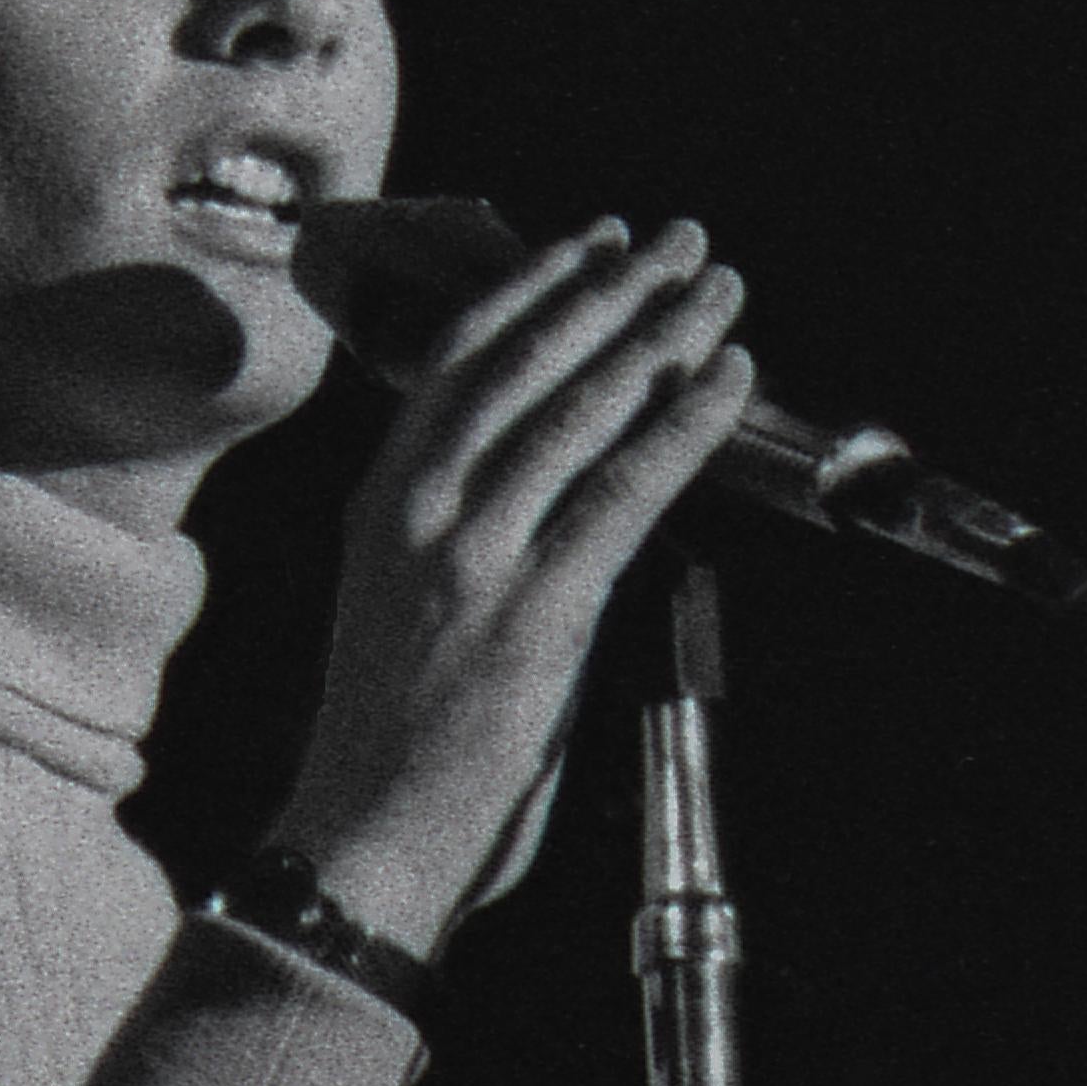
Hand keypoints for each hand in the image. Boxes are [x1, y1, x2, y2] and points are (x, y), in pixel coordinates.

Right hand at [266, 220, 752, 954]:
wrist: (361, 843)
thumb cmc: (391, 747)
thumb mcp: (403, 606)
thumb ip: (460, 538)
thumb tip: (547, 490)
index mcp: (384, 504)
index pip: (463, 360)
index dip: (538, 289)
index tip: (595, 243)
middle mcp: (422, 511)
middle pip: (530, 364)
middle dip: (617, 289)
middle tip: (681, 241)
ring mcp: (476, 557)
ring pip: (580, 412)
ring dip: (660, 337)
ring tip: (718, 290)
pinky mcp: (535, 612)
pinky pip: (624, 494)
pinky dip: (683, 427)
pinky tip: (725, 384)